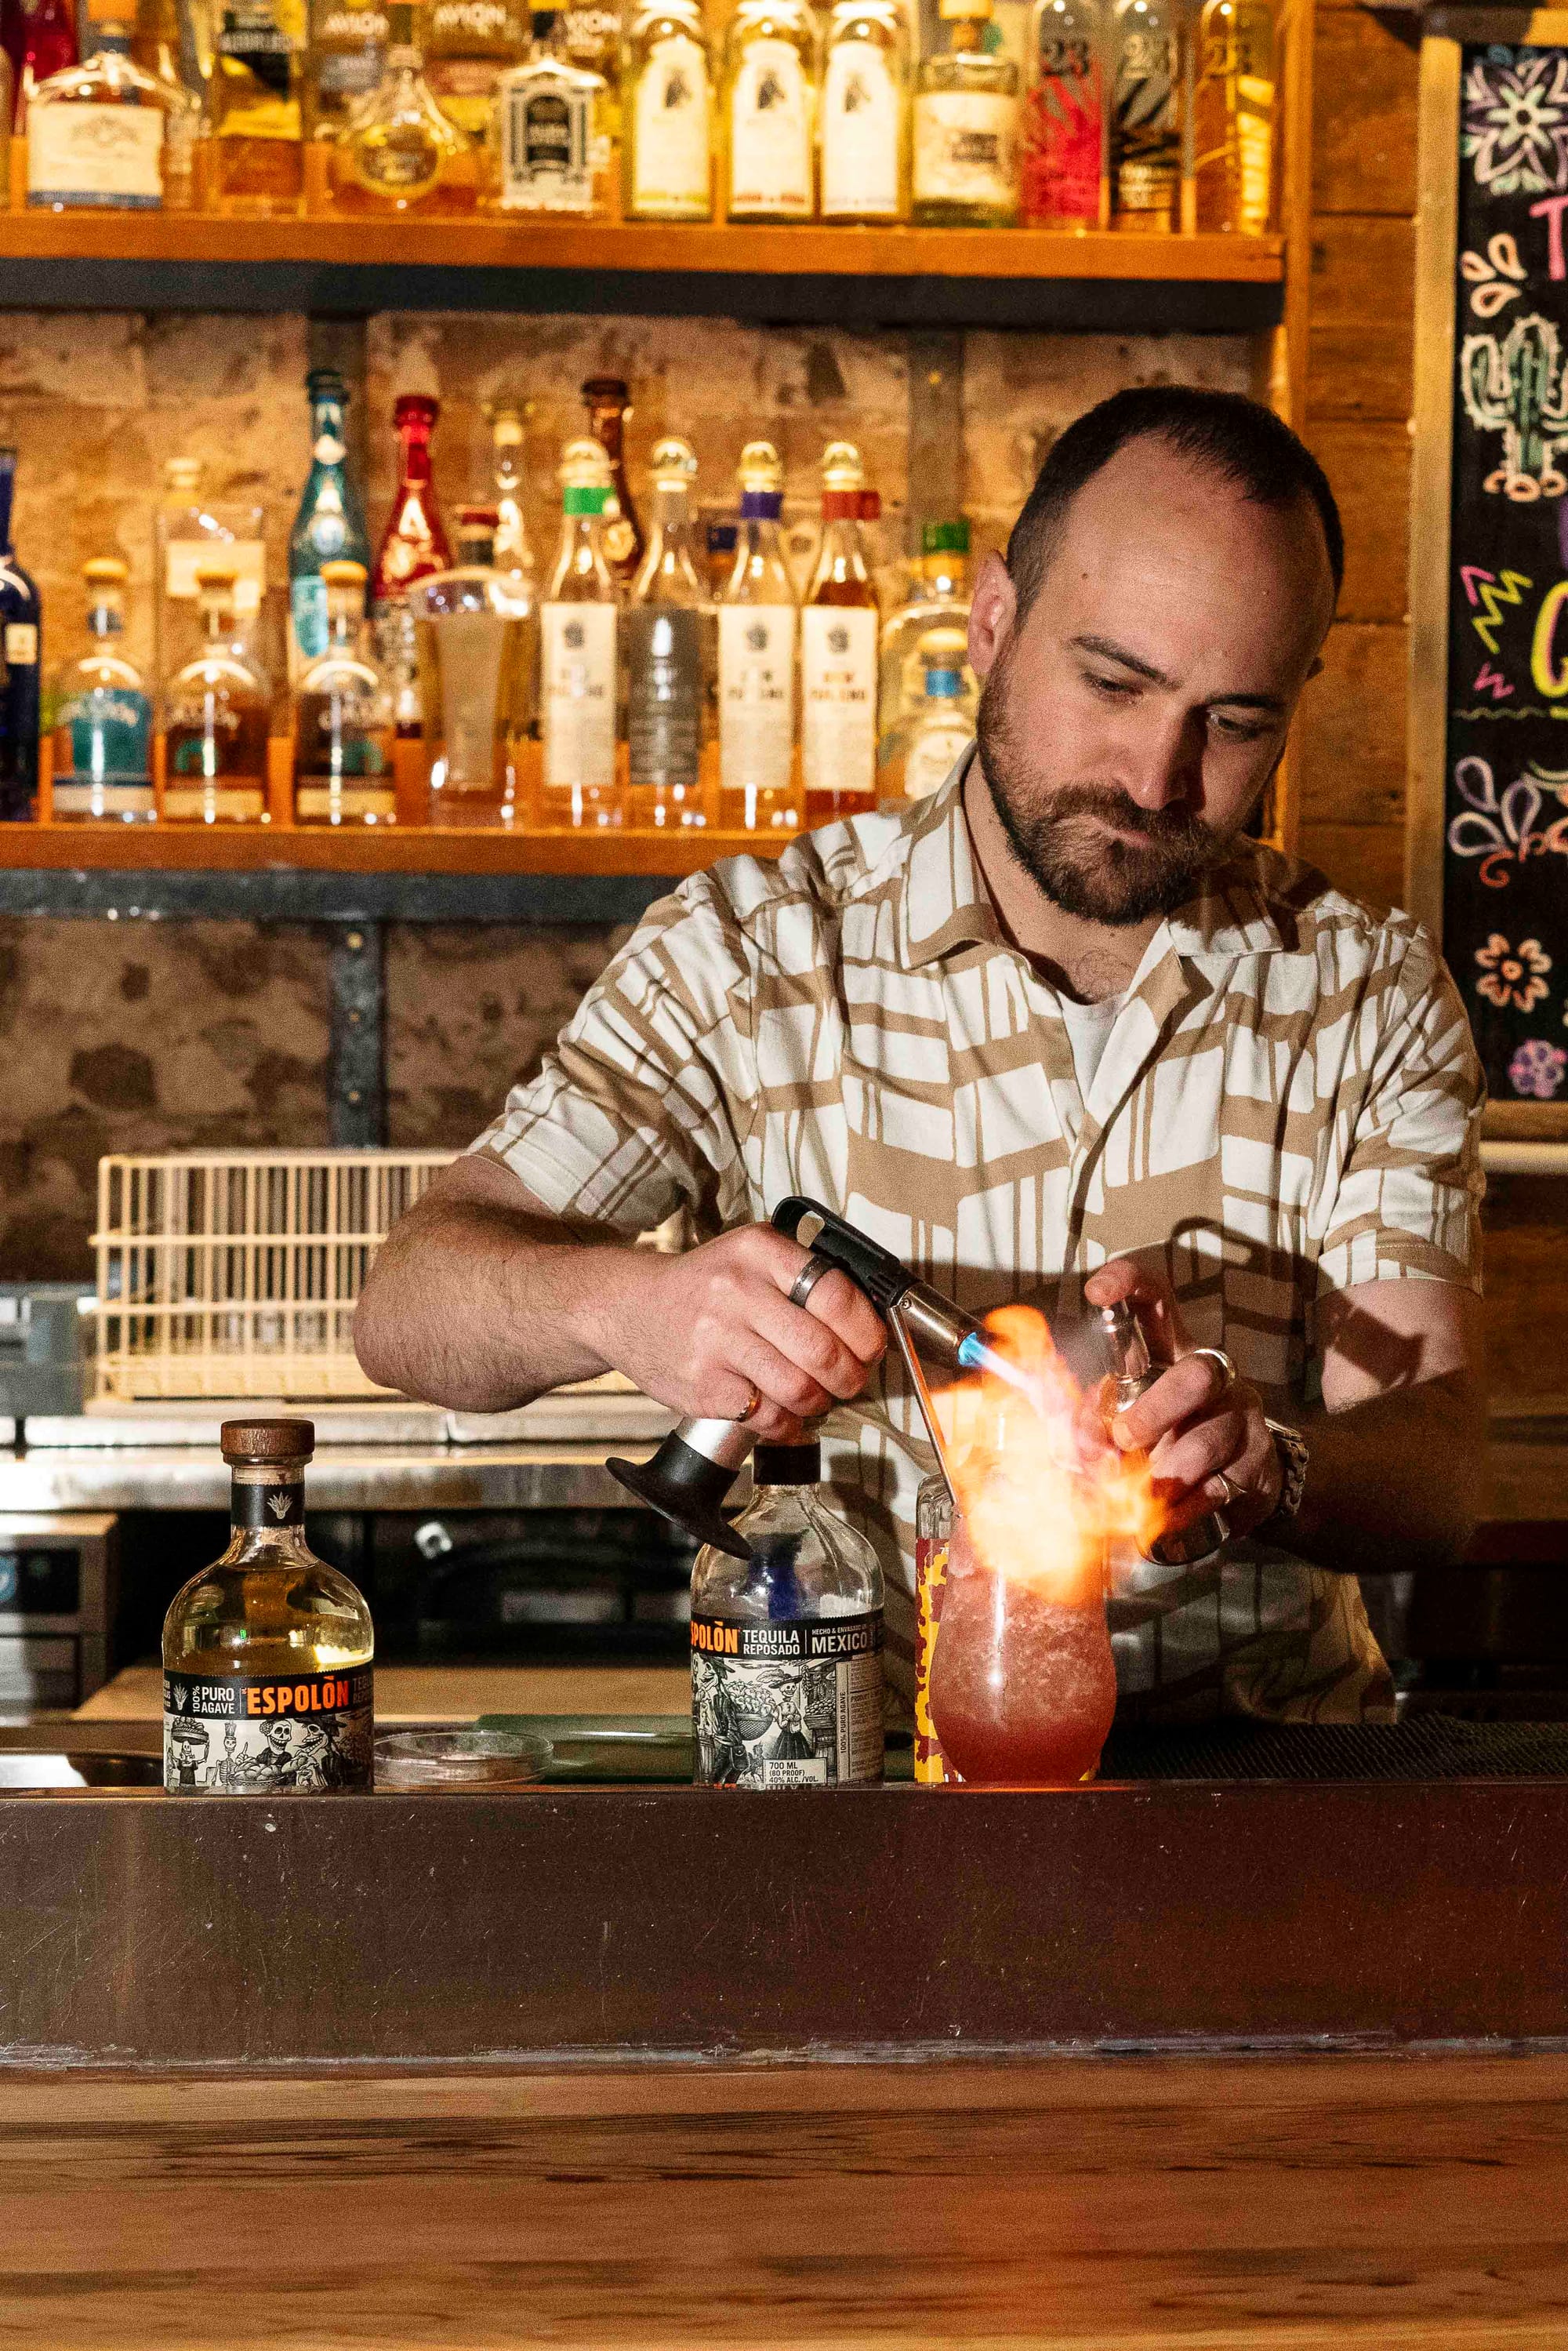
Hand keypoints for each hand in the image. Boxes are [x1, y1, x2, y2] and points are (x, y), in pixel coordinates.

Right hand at [587, 1223, 886, 1442]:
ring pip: (800, 1389)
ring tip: (815, 1397)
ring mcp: (716, 1340)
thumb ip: (803, 1277)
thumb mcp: (750, 1256)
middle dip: (850, 1377)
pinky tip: (785, 1416)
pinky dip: (787, 1425)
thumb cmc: (702, 1286)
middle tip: (849, 1380)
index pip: (837, 1295)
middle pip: (823, 1350)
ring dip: (820, 1403)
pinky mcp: (703, 1385)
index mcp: (759, 1251)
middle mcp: (737, 1291)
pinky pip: (767, 1416)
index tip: (870, 1347)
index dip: (866, 1332)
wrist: (628, 1307)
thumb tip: (867, 1324)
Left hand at [1083, 1258, 1281, 1536]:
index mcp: (1171, 1351)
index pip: (1157, 1300)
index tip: (1096, 1292)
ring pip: (1212, 1435)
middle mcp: (1213, 1373)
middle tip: (1125, 1441)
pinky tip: (1174, 1513)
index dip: (1129, 1283)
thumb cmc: (1164, 1440)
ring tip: (1148, 1492)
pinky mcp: (1259, 1457)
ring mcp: (1242, 1413)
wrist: (1234, 1483)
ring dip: (1170, 1470)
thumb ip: (1092, 1425)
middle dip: (1154, 1412)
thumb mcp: (1121, 1423)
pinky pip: (1225, 1482)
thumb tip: (1078, 1445)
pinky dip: (1190, 1504)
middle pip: (1195, 1374)